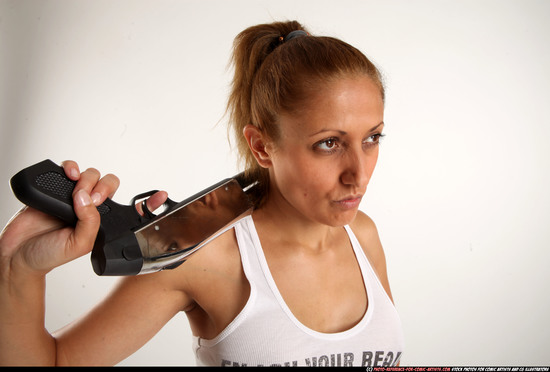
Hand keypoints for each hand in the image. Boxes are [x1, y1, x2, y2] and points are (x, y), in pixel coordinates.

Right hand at [0, 161, 165, 276]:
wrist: (18, 253)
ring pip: (91, 174)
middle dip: (105, 186)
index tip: (161, 196)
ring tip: (77, 193)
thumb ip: (90, 223)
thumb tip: (88, 199)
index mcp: (102, 222)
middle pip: (109, 183)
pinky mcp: (55, 188)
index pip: (128, 208)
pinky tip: (69, 175)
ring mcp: (73, 196)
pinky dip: (71, 167)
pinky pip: (69, 168)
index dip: (147, 202)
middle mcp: (90, 207)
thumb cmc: (50, 254)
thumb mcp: (80, 244)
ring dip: (88, 178)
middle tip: (94, 199)